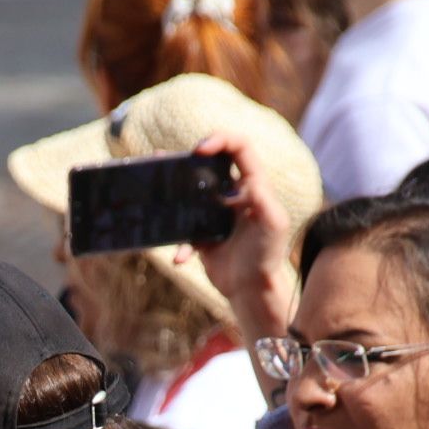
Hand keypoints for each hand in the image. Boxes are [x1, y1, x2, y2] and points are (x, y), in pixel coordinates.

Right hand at [183, 130, 299, 342]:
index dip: (221, 139)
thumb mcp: (273, 225)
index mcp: (253, 184)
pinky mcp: (201, 234)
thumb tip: (245, 181)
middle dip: (188, 158)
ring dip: (171, 188)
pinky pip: (183, 230)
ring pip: (190, 192)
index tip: (200, 149)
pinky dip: (179, 244)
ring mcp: (215, 213)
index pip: (240, 148)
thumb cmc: (268, 255)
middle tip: (167, 161)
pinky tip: (180, 258)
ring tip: (154, 183)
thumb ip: (263, 200)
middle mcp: (233, 193)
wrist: (253, 289)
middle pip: (210, 163)